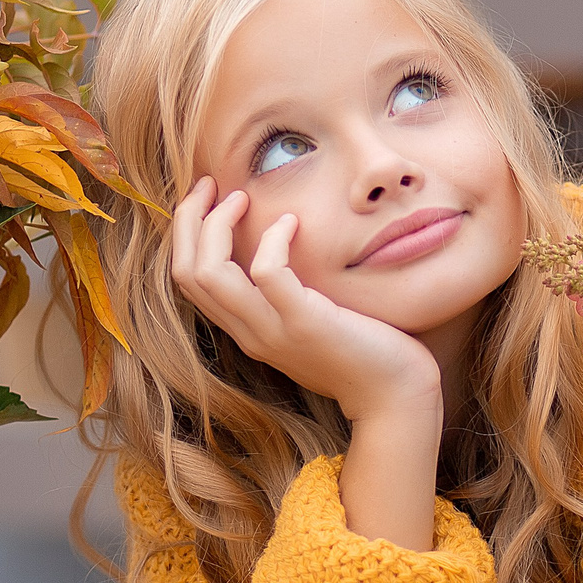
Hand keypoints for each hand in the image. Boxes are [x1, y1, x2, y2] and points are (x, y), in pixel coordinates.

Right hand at [171, 179, 439, 424]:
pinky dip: (273, 238)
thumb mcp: (313, 320)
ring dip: (217, 224)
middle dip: (189, 219)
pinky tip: (293, 223)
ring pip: (209, 273)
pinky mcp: (304, 324)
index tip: (207, 198)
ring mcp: (272, 332)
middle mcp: (249, 334)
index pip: (189, 281)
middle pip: (187, 272)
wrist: (395, 398)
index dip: (187, 233)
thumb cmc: (365, 353)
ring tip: (241, 197)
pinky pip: (267, 272)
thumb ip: (290, 295)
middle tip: (207, 184)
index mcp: (247, 330)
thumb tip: (286, 243)